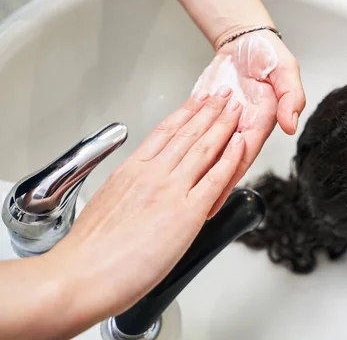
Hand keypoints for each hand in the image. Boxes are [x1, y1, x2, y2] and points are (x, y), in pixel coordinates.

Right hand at [47, 90, 244, 326]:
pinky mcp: (187, 212)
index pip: (164, 132)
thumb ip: (129, 191)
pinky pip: (216, 177)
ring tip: (235, 108)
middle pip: (187, 133)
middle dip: (209, 110)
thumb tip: (139, 193)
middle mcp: (152, 174)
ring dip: (223, 125)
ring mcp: (171, 190)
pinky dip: (231, 157)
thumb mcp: (104, 204)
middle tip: (223, 95)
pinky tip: (240, 143)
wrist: (81, 275)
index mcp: (130, 170)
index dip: (184, 113)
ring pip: (204, 148)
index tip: (196, 101)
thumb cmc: (88, 251)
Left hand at [193, 31, 304, 215]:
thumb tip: (291, 124)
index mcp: (260, 123)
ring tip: (176, 195)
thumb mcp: (286, 70)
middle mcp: (240, 128)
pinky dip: (182, 146)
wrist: (243, 40)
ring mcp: (221, 123)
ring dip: (192, 171)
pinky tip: (169, 162)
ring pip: (205, 152)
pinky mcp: (204, 114)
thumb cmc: (266, 54)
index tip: (215, 198)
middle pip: (222, 161)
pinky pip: (192, 133)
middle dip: (207, 185)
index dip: (229, 177)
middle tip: (190, 209)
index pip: (242, 155)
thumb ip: (291, 97)